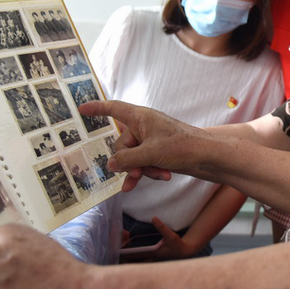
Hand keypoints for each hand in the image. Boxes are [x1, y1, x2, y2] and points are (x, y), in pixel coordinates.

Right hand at [79, 100, 209, 191]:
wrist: (208, 156)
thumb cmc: (183, 146)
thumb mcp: (151, 153)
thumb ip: (127, 159)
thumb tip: (111, 164)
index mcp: (141, 117)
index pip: (114, 108)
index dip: (97, 108)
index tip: (81, 109)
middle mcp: (144, 126)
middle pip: (121, 144)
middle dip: (129, 161)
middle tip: (139, 171)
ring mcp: (151, 140)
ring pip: (132, 158)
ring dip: (140, 169)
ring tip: (154, 176)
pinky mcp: (158, 153)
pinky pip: (143, 163)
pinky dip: (147, 171)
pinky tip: (155, 179)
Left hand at [120, 218, 195, 262]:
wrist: (185, 250)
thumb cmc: (178, 245)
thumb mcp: (171, 236)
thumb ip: (162, 227)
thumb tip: (154, 218)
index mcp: (151, 254)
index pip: (133, 256)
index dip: (124, 252)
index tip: (118, 245)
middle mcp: (148, 257)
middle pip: (131, 256)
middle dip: (124, 248)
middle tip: (122, 237)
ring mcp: (149, 256)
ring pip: (134, 255)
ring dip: (128, 247)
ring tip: (125, 235)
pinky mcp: (151, 253)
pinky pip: (138, 252)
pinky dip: (133, 247)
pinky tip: (131, 239)